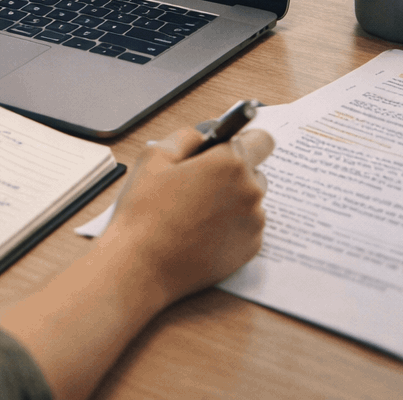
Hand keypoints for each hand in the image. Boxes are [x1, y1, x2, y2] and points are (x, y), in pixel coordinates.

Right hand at [104, 124, 273, 309]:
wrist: (141, 265)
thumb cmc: (144, 211)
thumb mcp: (154, 156)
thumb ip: (186, 136)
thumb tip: (203, 136)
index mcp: (229, 164)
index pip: (261, 139)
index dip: (242, 141)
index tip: (225, 149)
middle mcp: (250, 192)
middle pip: (255, 171)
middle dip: (232, 172)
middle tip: (198, 183)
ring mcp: (253, 224)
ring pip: (250, 200)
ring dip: (232, 200)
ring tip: (196, 211)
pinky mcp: (250, 250)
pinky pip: (247, 226)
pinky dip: (230, 225)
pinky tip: (201, 231)